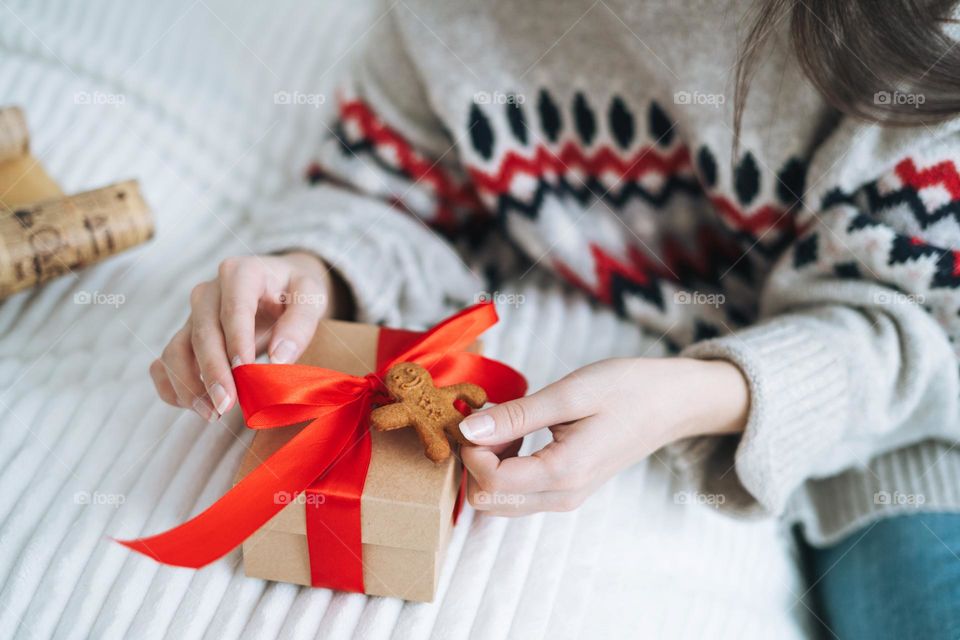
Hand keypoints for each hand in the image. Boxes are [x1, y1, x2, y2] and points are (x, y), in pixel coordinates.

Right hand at [150, 252, 352, 420]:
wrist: (280, 286)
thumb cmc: (295, 291)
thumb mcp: (311, 297)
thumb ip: (300, 324)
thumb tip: (280, 359)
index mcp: (240, 273)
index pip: (233, 310)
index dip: (237, 342)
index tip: (246, 371)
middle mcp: (209, 292)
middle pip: (202, 334)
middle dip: (212, 372)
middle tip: (226, 405)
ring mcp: (192, 315)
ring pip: (176, 350)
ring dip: (188, 385)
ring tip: (211, 414)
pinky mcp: (185, 337)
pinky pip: (165, 363)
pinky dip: (172, 386)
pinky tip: (195, 406)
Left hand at [459, 357, 748, 515]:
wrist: (670, 403)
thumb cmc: (627, 390)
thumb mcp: (570, 393)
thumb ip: (517, 416)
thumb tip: (468, 430)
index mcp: (563, 473)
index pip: (489, 481)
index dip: (471, 449)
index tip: (477, 414)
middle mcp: (561, 496)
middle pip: (487, 500)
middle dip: (474, 461)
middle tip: (489, 418)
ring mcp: (564, 498)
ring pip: (499, 500)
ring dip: (488, 463)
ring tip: (507, 423)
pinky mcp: (565, 491)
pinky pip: (518, 492)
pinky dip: (504, 465)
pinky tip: (517, 433)